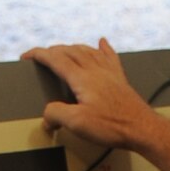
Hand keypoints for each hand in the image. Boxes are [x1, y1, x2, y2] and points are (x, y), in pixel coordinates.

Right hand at [21, 37, 169, 170]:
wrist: (141, 128)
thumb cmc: (113, 125)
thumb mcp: (77, 123)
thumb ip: (56, 114)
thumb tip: (47, 115)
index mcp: (82, 78)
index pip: (55, 59)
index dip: (39, 55)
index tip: (28, 56)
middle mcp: (95, 70)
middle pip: (70, 51)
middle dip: (53, 51)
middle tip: (42, 56)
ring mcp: (109, 73)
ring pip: (87, 51)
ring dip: (72, 47)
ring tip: (64, 49)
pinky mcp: (119, 79)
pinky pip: (109, 57)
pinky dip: (102, 48)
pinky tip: (102, 42)